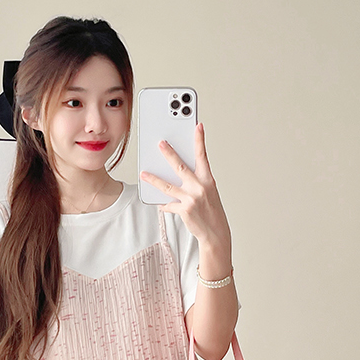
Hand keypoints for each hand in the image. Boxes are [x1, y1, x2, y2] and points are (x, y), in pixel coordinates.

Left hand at [140, 122, 230, 248]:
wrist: (216, 233)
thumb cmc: (212, 211)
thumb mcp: (208, 192)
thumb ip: (196, 181)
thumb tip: (178, 172)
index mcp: (208, 180)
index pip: (202, 156)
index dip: (200, 140)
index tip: (197, 126)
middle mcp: (200, 187)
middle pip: (180, 167)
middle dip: (169, 153)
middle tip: (160, 143)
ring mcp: (191, 199)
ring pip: (167, 186)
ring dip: (153, 179)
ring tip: (143, 174)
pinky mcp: (184, 210)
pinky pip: (168, 205)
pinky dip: (163, 204)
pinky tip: (158, 203)